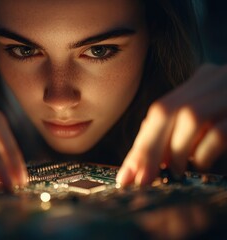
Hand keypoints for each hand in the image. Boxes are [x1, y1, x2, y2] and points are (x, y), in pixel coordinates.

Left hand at [117, 63, 226, 185]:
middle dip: (148, 149)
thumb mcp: (208, 117)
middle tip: (140, 179)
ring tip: (175, 171)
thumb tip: (147, 159)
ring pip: (189, 117)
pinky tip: (202, 163)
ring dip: (176, 152)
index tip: (126, 174)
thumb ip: (182, 131)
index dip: (140, 144)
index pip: (159, 111)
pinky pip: (220, 129)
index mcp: (201, 81)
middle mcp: (215, 79)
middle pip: (166, 111)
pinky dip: (205, 151)